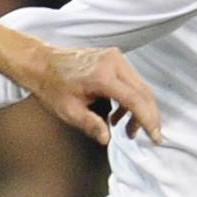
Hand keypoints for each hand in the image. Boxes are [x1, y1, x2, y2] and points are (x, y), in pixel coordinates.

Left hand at [23, 45, 160, 146]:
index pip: (135, 99)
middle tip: (146, 136)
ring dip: (139, 109)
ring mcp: (115, 57)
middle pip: (143, 92)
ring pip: (140, 87)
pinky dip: (131, 99)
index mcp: (102, 76)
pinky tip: (118, 115)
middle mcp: (113, 62)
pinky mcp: (114, 58)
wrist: (42, 63)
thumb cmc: (52, 86)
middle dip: (148, 117)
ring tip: (126, 129)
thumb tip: (107, 139)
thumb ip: (90, 125)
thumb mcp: (68, 111)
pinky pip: (131, 81)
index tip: (155, 137)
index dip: (148, 120)